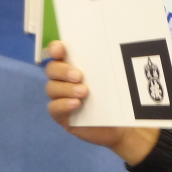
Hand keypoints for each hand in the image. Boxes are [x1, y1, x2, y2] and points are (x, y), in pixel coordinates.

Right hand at [44, 41, 158, 162]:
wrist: (120, 124)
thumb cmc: (116, 96)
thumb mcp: (112, 78)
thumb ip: (106, 64)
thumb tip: (112, 47)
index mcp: (74, 65)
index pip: (57, 52)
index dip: (55, 49)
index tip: (60, 51)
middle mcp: (63, 79)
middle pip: (52, 69)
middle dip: (63, 71)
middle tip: (79, 76)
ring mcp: (60, 97)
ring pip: (52, 88)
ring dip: (66, 88)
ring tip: (84, 92)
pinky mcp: (61, 115)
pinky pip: (53, 108)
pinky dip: (63, 104)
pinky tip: (76, 104)